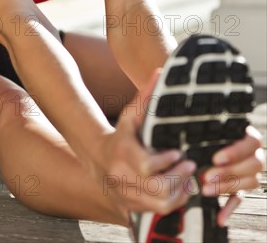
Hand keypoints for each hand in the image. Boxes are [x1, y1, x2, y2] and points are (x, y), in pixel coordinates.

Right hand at [93, 70, 196, 218]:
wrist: (97, 156)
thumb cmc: (121, 133)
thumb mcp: (131, 114)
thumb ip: (146, 95)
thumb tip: (160, 72)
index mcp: (122, 153)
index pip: (147, 166)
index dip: (166, 163)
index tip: (178, 153)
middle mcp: (121, 177)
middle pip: (158, 189)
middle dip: (179, 178)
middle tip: (190, 166)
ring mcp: (125, 195)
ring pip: (160, 205)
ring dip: (179, 193)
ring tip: (187, 179)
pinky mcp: (129, 208)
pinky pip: (156, 213)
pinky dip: (173, 204)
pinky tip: (179, 190)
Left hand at [202, 124, 264, 225]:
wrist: (208, 147)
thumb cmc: (210, 136)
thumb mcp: (213, 132)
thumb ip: (213, 135)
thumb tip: (198, 135)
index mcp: (250, 138)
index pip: (253, 143)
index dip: (235, 152)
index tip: (216, 159)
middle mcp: (255, 155)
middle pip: (253, 165)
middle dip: (229, 172)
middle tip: (207, 175)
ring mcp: (252, 173)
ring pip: (249, 182)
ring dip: (227, 187)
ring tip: (206, 189)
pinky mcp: (243, 189)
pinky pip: (240, 199)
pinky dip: (229, 209)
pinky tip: (220, 218)